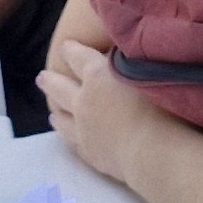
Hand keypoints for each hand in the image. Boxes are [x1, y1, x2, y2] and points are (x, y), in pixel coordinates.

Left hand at [36, 39, 164, 180]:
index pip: (78, 57)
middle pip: (60, 89)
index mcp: (97, 77)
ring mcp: (84, 131)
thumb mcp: (147, 70)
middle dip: (51, 81)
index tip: (65, 46)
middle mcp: (84, 102)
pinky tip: (73, 142)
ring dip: (57, 114)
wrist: (155, 153)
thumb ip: (132, 61)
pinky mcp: (93, 155)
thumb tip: (122, 51)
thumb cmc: (161, 107)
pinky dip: (73, 140)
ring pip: (63, 121)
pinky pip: (77, 146)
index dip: (71, 50)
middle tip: (41, 77)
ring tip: (52, 114)